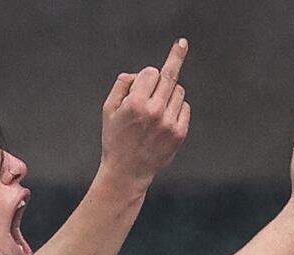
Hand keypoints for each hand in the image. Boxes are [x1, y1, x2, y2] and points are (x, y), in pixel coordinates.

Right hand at [99, 39, 191, 189]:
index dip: (145, 76)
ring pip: (178, 91)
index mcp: (136, 104)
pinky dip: (177, 107)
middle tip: (182, 43)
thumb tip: (142, 74)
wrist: (127, 172)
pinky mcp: (179, 133)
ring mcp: (169, 123)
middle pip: (169, 76)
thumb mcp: (109, 109)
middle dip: (175, 57)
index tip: (146, 78)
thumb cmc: (116, 139)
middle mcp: (155, 111)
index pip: (150, 72)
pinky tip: (164, 119)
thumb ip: (123, 84)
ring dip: (169, 93)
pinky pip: (185, 107)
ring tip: (156, 109)